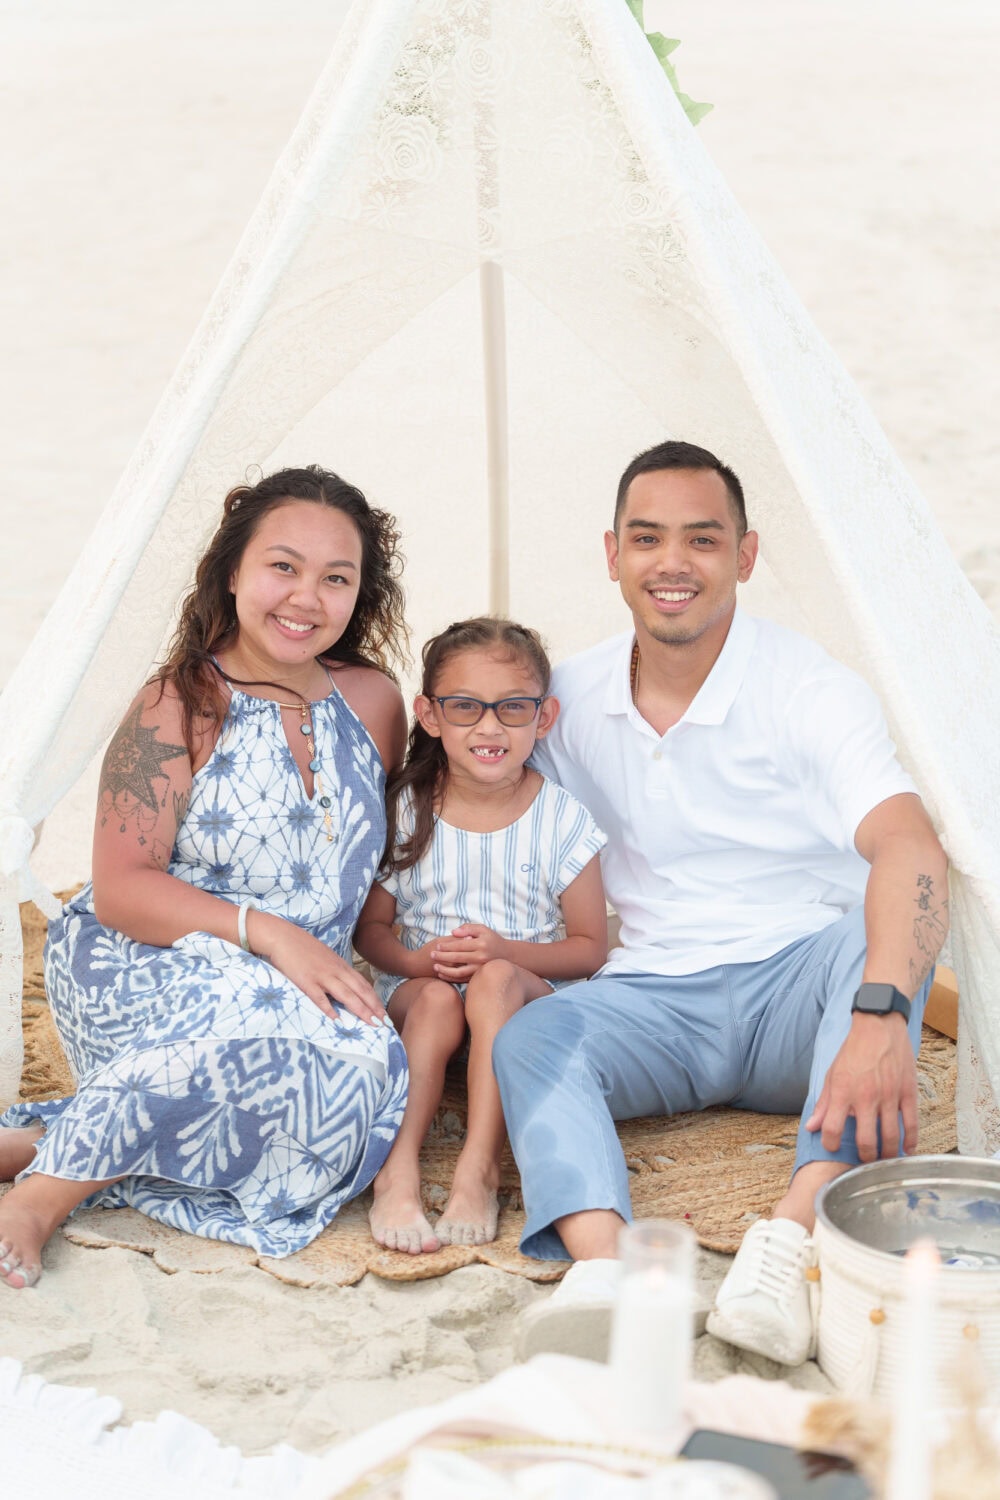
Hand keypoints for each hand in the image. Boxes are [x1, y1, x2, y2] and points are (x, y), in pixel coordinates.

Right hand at [248, 911, 385, 1026]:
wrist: (283, 936)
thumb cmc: (303, 948)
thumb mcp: (325, 958)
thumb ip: (335, 971)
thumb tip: (345, 986)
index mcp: (340, 965)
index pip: (363, 984)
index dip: (374, 1000)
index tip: (383, 1014)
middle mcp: (335, 970)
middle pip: (360, 990)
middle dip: (373, 1008)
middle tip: (384, 1023)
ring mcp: (322, 975)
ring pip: (346, 994)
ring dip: (360, 1010)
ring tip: (370, 1024)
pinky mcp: (306, 980)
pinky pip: (319, 997)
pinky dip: (329, 1009)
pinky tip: (337, 1020)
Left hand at [430, 924, 507, 982]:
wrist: (508, 956)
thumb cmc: (492, 940)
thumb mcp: (483, 929)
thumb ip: (469, 928)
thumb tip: (453, 932)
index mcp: (481, 944)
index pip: (460, 945)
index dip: (447, 946)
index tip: (437, 946)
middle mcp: (481, 957)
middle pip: (457, 958)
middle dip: (442, 957)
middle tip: (431, 955)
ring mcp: (480, 969)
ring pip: (459, 972)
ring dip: (445, 970)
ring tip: (435, 966)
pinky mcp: (479, 977)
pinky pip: (463, 979)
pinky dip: (451, 978)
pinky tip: (442, 975)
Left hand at [806, 1013, 917, 1160]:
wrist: (879, 1026)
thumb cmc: (853, 1051)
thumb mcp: (832, 1074)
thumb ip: (823, 1103)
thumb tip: (811, 1127)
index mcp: (844, 1092)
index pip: (833, 1128)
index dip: (830, 1143)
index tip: (832, 1146)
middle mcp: (866, 1097)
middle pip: (866, 1140)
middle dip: (864, 1157)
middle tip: (864, 1162)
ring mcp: (890, 1096)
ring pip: (891, 1136)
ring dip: (887, 1154)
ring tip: (883, 1160)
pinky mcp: (908, 1092)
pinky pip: (912, 1123)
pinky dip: (911, 1141)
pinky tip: (907, 1150)